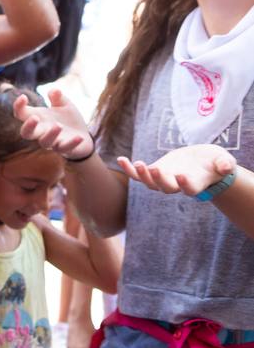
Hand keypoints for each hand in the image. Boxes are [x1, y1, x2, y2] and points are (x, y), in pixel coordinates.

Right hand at [14, 90, 94, 159]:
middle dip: (28, 126)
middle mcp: (41, 132)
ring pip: (45, 142)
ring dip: (50, 134)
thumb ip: (58, 98)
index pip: (21, 114)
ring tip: (58, 125)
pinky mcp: (65, 149)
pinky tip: (78, 137)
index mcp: (38, 119)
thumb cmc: (68, 120)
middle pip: (26, 133)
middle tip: (34, 118)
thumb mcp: (64, 105)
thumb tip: (54, 90)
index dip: (18, 106)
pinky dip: (71, 143)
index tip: (23, 97)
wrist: (83, 137)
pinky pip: (65, 148)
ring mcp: (52, 142)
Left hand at [117, 144, 236, 196]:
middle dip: (159, 179)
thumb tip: (227, 167)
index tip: (181, 176)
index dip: (185, 184)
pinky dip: (129, 168)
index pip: (190, 189)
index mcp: (195, 184)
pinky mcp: (154, 172)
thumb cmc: (215, 162)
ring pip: (150, 183)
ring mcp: (163, 180)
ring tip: (138, 164)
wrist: (202, 163)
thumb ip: (224, 165)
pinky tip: (120, 159)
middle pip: (166, 188)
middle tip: (155, 168)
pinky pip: (138, 174)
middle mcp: (177, 185)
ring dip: (142, 175)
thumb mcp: (223, 161)